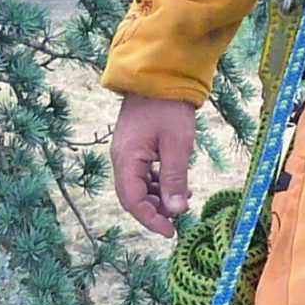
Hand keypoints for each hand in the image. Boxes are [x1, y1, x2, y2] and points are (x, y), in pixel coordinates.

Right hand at [110, 94, 196, 237]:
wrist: (161, 73)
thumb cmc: (169, 106)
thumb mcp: (177, 144)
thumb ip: (174, 178)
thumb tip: (176, 210)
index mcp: (126, 158)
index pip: (132, 201)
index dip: (150, 220)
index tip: (170, 231)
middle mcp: (121, 157)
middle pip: (132, 195)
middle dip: (154, 210)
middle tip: (178, 219)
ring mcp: (127, 150)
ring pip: (138, 185)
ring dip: (158, 197)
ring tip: (183, 200)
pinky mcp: (135, 145)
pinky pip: (143, 172)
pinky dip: (158, 182)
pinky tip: (177, 184)